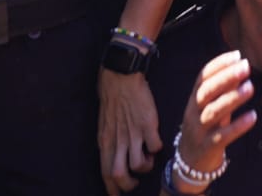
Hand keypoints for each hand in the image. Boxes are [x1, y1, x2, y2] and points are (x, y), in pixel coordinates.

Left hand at [98, 69, 160, 194]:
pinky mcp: (148, 124)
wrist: (120, 77)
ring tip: (147, 159)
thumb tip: (113, 157)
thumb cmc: (112, 100)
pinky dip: (157, 148)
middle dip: (129, 185)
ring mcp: (134, 133)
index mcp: (105, 142)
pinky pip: (155, 147)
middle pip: (120, 175)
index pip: (105, 173)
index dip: (112, 189)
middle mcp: (118, 141)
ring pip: (139, 165)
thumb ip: (110, 142)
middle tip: (135, 182)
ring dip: (146, 167)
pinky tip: (155, 142)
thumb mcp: (104, 125)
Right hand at [174, 52, 256, 178]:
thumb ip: (223, 88)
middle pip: (206, 92)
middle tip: (246, 66)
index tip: (237, 55)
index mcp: (194, 99)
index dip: (218, 64)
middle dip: (226, 78)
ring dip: (232, 98)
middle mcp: (193, 112)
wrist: (190, 161)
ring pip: (213, 112)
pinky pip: (222, 136)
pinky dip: (237, 126)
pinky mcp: (208, 147)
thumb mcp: (210, 105)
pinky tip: (252, 116)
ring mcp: (199, 130)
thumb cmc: (205, 126)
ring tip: (250, 87)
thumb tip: (240, 66)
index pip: (202, 77)